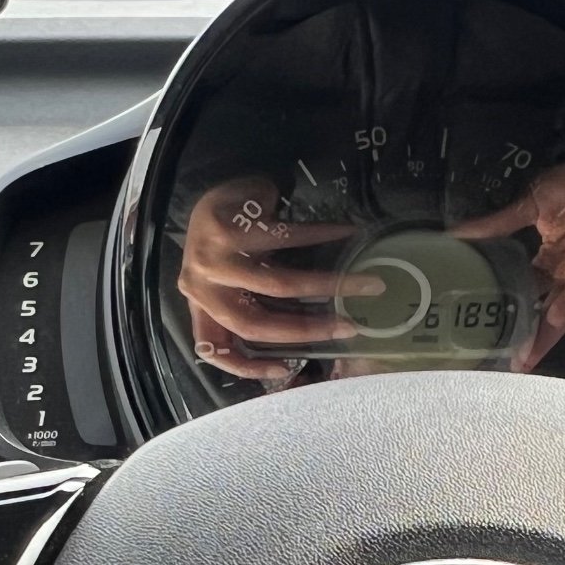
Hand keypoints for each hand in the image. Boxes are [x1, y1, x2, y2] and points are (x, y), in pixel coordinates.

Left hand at [178, 176, 382, 382]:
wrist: (211, 194)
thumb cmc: (223, 244)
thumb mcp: (225, 283)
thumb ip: (248, 307)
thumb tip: (309, 332)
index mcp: (200, 305)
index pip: (214, 347)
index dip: (246, 366)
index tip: (283, 370)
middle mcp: (200, 286)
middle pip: (255, 325)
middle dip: (307, 330)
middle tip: (349, 328)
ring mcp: (211, 257)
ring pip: (278, 285)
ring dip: (328, 285)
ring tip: (364, 284)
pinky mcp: (230, 226)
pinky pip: (285, 237)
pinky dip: (321, 236)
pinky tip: (347, 233)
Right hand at [453, 151, 564, 369]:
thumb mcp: (531, 203)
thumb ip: (498, 223)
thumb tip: (454, 234)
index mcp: (549, 260)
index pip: (528, 295)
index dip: (515, 318)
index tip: (494, 342)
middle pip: (550, 309)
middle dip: (535, 337)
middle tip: (515, 364)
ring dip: (553, 327)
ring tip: (532, 349)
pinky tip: (558, 313)